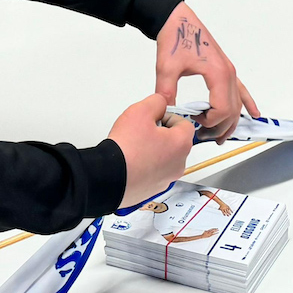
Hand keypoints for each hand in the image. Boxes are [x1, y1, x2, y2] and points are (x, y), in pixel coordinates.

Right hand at [108, 93, 194, 207]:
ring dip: (153, 151)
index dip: (167, 117)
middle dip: (160, 134)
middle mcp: (179, 164)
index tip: (153, 118)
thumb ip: (156, 102)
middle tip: (141, 132)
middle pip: (175, 142)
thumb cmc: (126, 148)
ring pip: (164, 158)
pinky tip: (130, 162)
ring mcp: (167, 179)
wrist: (109, 179)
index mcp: (181, 144)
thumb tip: (160, 104)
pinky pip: (153, 173)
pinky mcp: (153, 190)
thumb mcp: (141, 111)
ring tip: (133, 148)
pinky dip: (145, 167)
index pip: (184, 123)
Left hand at [155, 3, 256, 141]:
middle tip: (203, 136)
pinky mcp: (226, 69)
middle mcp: (228, 73)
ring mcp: (229, 71)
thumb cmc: (175, 39)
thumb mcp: (166, 67)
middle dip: (220, 127)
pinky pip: (241, 90)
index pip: (222, 108)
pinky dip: (247, 103)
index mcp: (217, 73)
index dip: (210, 122)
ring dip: (231, 121)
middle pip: (232, 110)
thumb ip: (167, 92)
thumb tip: (167, 113)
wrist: (178, 20)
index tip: (193, 122)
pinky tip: (254, 114)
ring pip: (237, 103)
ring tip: (219, 137)